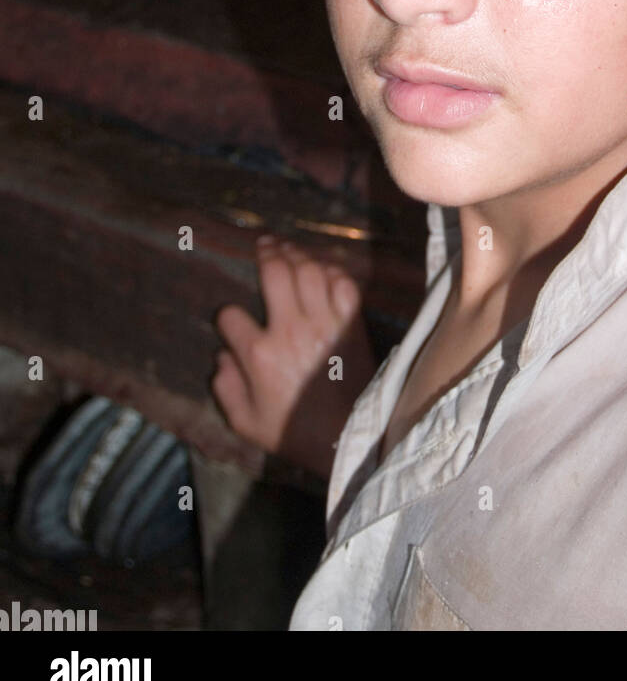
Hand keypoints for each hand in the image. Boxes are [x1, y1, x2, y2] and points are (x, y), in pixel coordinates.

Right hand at [211, 236, 375, 477]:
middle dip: (265, 254)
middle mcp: (291, 330)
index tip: (232, 321)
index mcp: (259, 354)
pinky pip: (343, 282)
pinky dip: (332, 271)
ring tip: (287, 248)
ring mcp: (324, 322)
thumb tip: (222, 358)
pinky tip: (322, 269)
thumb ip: (226, 389)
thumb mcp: (246, 422)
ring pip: (309, 270)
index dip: (227, 317)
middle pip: (275, 273)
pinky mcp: (351, 323)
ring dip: (296, 254)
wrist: (346, 436)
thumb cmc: (294, 432)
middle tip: (263, 244)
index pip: (231, 316)